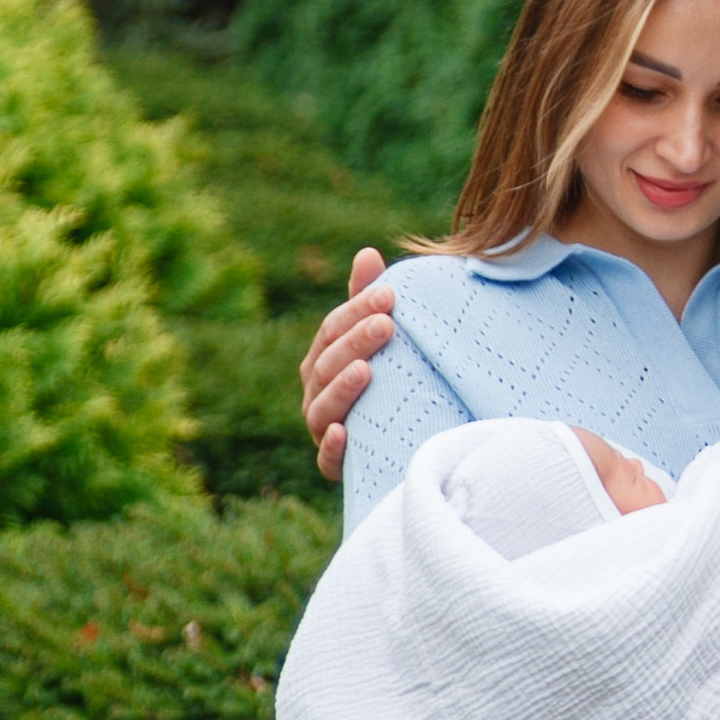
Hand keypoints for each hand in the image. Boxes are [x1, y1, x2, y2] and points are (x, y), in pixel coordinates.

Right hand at [300, 249, 396, 479]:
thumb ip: (367, 302)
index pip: (332, 329)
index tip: (390, 294)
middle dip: (355, 342)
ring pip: (324, 408)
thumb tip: (367, 252)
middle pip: (328, 364)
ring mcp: (323, 430)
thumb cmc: (389, 382)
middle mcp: (316, 394)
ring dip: (342, 388)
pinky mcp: (336, 466)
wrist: (403, 442)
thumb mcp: (380, 340)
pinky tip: (346, 431)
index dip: (357, 310)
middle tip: (386, 324)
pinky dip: (334, 446)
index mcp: (322, 361)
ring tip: (365, 370)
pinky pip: (329, 459)